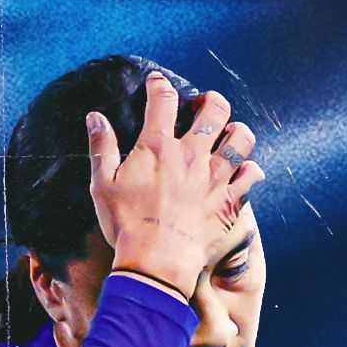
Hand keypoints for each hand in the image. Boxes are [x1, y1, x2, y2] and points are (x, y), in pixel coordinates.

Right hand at [84, 73, 264, 293]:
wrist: (157, 263)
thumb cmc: (126, 226)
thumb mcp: (102, 185)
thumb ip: (102, 147)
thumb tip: (94, 117)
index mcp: (158, 147)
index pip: (163, 100)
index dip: (160, 85)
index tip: (157, 83)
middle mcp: (191, 156)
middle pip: (214, 109)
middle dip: (211, 100)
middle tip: (203, 107)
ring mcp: (215, 178)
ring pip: (241, 138)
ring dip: (237, 131)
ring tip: (228, 135)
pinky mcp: (231, 201)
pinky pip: (252, 175)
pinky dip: (250, 169)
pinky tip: (244, 170)